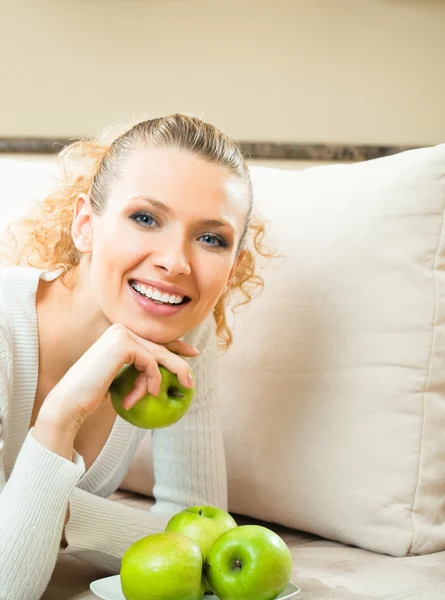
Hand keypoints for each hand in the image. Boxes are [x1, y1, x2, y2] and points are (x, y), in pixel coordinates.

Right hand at [38, 323, 197, 431]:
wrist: (72, 400)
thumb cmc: (94, 393)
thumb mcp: (122, 378)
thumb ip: (139, 368)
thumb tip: (163, 370)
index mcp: (120, 334)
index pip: (154, 339)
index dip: (176, 345)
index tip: (193, 353)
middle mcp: (122, 329)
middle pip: (160, 346)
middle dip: (178, 364)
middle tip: (190, 382)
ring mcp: (122, 334)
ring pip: (158, 356)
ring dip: (158, 380)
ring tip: (154, 395)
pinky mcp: (124, 344)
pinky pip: (151, 364)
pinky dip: (151, 381)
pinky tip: (142, 395)